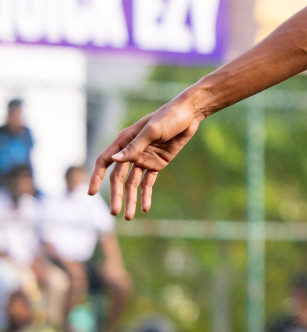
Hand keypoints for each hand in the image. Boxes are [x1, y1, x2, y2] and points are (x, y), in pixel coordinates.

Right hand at [88, 98, 204, 219]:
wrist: (190, 114)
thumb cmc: (169, 117)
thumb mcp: (152, 131)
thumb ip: (134, 146)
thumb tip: (114, 160)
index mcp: (124, 140)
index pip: (105, 161)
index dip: (97, 177)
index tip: (91, 193)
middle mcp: (131, 152)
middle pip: (119, 177)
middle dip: (117, 195)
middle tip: (115, 212)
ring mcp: (144, 159)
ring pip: (133, 183)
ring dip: (131, 199)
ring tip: (129, 216)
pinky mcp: (157, 164)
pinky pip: (149, 182)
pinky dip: (146, 194)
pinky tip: (145, 207)